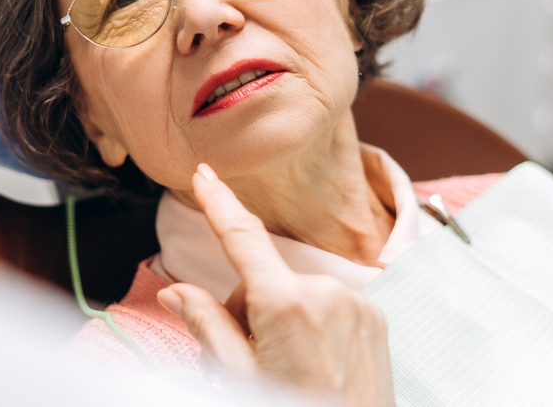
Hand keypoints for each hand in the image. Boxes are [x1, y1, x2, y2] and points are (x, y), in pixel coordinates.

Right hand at [156, 164, 393, 406]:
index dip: (219, 203)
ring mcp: (357, 304)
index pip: (242, 238)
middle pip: (264, 281)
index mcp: (286, 303)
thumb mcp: (238, 378)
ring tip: (289, 370)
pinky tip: (317, 366)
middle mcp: (326, 292)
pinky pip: (329, 306)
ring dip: (282, 320)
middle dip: (248, 311)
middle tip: (251, 360)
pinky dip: (314, 327)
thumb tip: (175, 291)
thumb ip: (208, 326)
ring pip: (296, 294)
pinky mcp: (376, 317)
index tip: (204, 174)